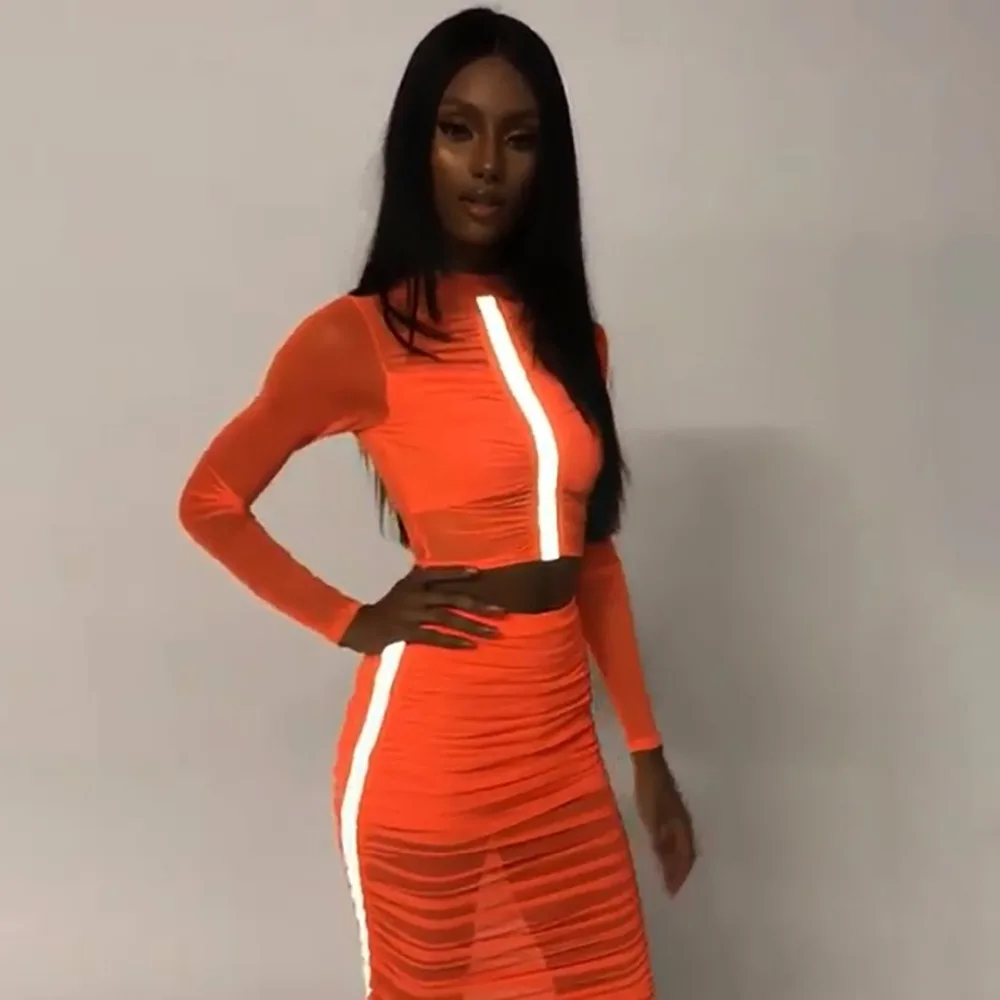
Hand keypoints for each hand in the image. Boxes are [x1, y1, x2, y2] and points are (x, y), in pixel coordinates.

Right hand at [339, 566, 506, 653]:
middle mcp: (414, 594)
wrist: (358, 626)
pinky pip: (434, 636)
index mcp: (414, 580)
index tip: (480, 573)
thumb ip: (424, 582)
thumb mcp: (404, 587)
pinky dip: (453, 640)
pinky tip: (469, 645)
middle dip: (480, 605)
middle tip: (502, 611)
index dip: (459, 573)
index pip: (441, 573)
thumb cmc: (387, 607)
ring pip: (447, 618)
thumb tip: (449, 577)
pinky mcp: (406, 632)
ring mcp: (410, 613)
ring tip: (493, 633)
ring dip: (473, 625)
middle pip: (452, 597)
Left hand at [632, 748, 696, 896]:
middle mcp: (685, 825)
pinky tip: (665, 852)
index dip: (679, 876)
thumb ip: (660, 840)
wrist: (650, 766)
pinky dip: (674, 850)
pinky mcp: (674, 812)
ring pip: (684, 846)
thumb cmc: (649, 792)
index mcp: (682, 828)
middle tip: (673, 888)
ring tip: (671, 875)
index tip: (672, 893)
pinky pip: (678, 837)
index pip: (684, 858)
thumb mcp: (651, 818)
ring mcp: (681, 817)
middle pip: (688, 854)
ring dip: (679, 862)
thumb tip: (667, 864)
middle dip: (682, 872)